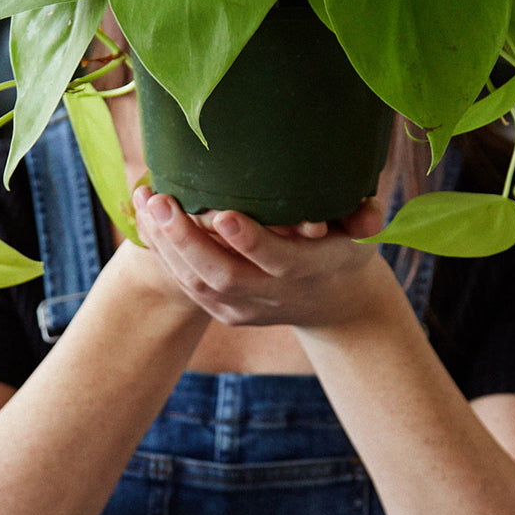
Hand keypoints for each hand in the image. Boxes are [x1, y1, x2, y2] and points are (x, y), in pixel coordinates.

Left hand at [132, 185, 388, 329]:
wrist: (335, 304)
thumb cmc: (345, 247)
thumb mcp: (361, 233)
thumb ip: (364, 216)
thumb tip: (369, 212)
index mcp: (311, 271)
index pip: (276, 260)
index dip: (249, 240)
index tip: (221, 213)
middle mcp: (275, 295)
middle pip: (223, 276)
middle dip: (187, 240)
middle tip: (161, 202)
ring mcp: (246, 309)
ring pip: (198, 283)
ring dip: (166, 244)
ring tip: (145, 201)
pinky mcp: (227, 312)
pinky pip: (189, 286)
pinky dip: (164, 255)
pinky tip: (147, 220)